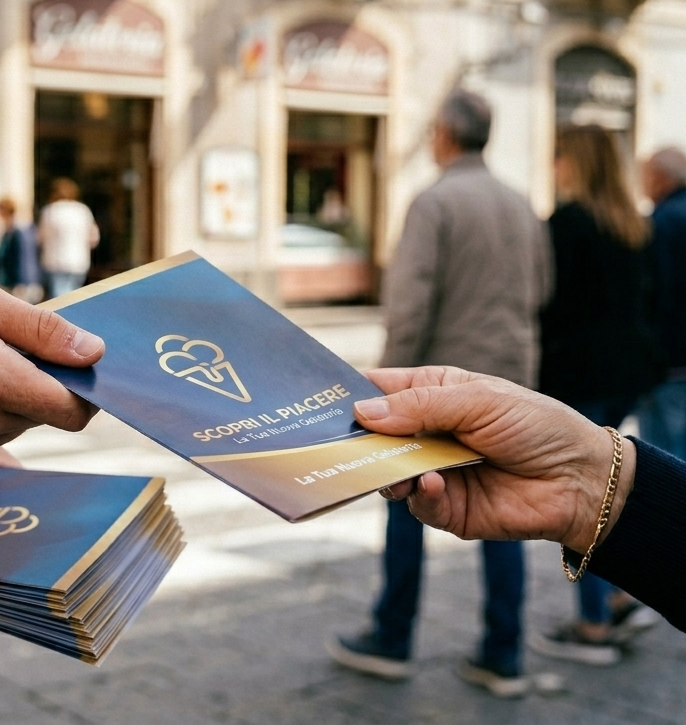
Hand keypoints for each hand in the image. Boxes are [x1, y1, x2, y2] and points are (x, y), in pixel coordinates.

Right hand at [355, 367, 634, 549]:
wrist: (582, 481)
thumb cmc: (537, 427)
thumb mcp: (478, 401)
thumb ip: (420, 406)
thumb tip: (362, 413)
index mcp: (433, 394)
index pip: (380, 391)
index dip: (350, 395)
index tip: (318, 401)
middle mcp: (426, 434)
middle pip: (374, 437)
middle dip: (354, 441)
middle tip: (332, 445)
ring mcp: (433, 471)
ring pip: (386, 473)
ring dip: (384, 471)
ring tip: (393, 470)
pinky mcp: (445, 508)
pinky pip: (415, 503)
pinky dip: (418, 494)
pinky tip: (431, 483)